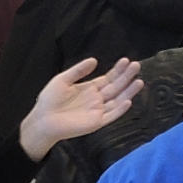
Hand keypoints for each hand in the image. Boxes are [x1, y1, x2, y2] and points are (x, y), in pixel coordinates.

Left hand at [21, 54, 139, 160]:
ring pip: (118, 100)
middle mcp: (97, 99)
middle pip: (116, 87)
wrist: (43, 120)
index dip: (117, 70)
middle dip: (126, 76)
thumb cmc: (50, 100)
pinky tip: (128, 101)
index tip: (126, 60)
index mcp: (90, 89)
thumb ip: (79, 70)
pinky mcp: (96, 122)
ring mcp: (98, 111)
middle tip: (136, 65)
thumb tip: (94, 60)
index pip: (108, 78)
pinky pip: (111, 115)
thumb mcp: (63, 79)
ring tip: (139, 81)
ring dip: (128, 92)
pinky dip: (120, 109)